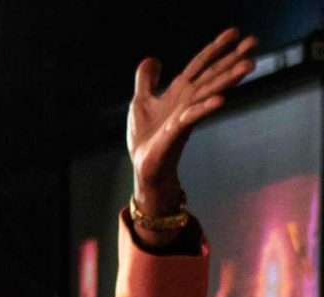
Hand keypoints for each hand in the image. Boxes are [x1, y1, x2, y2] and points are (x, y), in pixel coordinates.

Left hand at [128, 28, 256, 215]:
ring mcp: (184, 116)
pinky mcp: (176, 133)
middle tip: (254, 41)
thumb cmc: (146, 137)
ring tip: (248, 65)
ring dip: (227, 80)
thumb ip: (147, 80)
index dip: (215, 48)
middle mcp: (187, 101)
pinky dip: (205, 108)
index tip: (235, 32)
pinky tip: (220, 100)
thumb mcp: (140, 102)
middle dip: (232, 59)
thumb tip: (152, 59)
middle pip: (212, 75)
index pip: (200, 65)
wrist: (145, 166)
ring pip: (209, 93)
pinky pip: (192, 118)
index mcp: (179, 92)